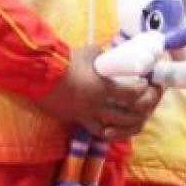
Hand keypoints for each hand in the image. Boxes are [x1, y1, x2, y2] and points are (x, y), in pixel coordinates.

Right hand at [33, 46, 162, 140]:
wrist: (40, 75)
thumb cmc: (66, 62)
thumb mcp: (90, 53)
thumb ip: (105, 56)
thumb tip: (114, 56)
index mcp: (102, 88)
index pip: (132, 95)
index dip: (143, 91)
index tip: (145, 84)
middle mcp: (97, 105)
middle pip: (128, 116)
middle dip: (142, 110)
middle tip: (146, 102)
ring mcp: (86, 115)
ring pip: (114, 129)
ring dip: (128, 125)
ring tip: (136, 119)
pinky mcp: (76, 120)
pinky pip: (96, 131)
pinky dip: (109, 132)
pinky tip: (115, 129)